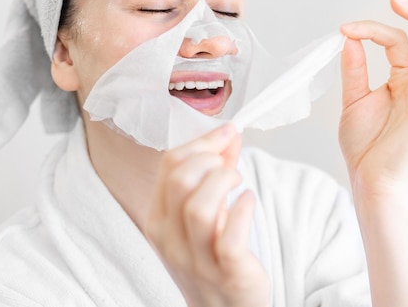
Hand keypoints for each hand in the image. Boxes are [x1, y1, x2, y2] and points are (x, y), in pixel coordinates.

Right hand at [146, 124, 269, 306]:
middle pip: (180, 181)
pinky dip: (243, 211)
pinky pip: (229, 239)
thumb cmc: (213, 258)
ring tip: (238, 182)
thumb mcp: (204, 214)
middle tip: (229, 163)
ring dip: (224, 182)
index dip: (201, 142)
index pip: (169, 166)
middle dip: (210, 159)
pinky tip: (248, 201)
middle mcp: (171, 240)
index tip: (226, 133)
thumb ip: (214, 173)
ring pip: (199, 208)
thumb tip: (228, 135)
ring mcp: (197, 260)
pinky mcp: (227, 273)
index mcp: (159, 220)